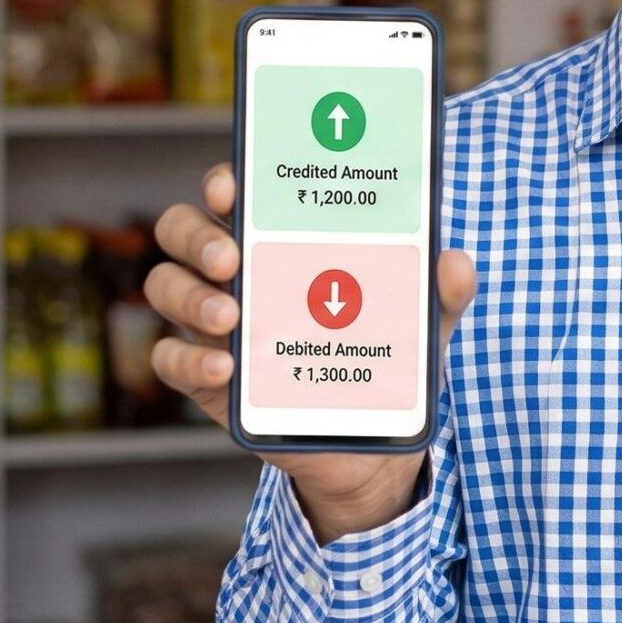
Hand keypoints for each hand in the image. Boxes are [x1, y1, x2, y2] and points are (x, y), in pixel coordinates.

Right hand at [149, 162, 475, 542]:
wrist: (371, 442)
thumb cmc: (387, 356)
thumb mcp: (423, 322)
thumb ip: (442, 291)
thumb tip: (454, 262)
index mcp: (280, 239)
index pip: (234, 193)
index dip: (224, 181)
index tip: (233, 186)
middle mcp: (236, 272)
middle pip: (182, 230)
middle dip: (197, 236)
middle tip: (231, 258)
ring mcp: (214, 324)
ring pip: (167, 288)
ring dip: (190, 297)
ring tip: (233, 320)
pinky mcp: (207, 378)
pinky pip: (170, 360)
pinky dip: (190, 361)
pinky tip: (224, 369)